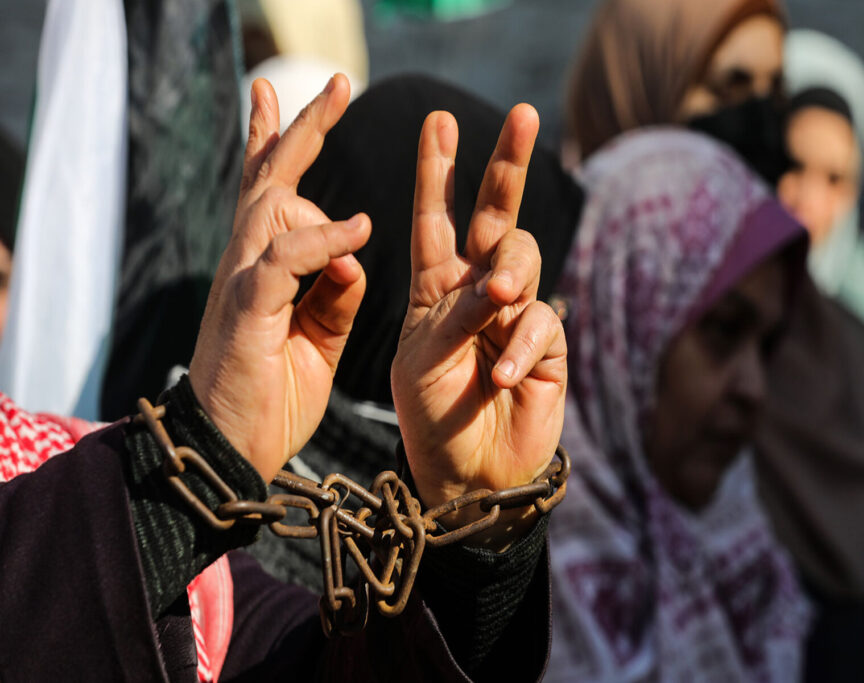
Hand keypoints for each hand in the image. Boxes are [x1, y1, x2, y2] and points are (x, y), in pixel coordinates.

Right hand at [189, 74, 370, 481]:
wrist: (231, 453)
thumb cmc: (271, 396)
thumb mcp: (317, 338)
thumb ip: (334, 295)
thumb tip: (355, 253)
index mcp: (264, 270)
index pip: (271, 196)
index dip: (279, 146)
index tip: (284, 99)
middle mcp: (248, 264)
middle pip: (269, 179)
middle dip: (300, 126)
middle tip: (335, 81)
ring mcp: (243, 283)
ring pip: (270, 200)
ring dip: (304, 151)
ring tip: (337, 102)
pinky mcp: (246, 310)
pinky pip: (285, 260)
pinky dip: (321, 240)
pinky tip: (358, 229)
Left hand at [391, 105, 567, 545]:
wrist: (468, 477)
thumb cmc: (431, 415)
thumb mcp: (422, 359)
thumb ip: (452, 314)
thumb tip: (498, 282)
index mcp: (436, 287)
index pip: (436, 219)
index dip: (437, 171)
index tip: (438, 121)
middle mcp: (477, 290)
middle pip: (497, 216)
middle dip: (509, 163)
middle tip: (524, 114)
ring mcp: (515, 314)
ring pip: (525, 258)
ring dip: (510, 271)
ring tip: (496, 300)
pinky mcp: (546, 345)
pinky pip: (540, 324)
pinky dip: (521, 347)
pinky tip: (503, 377)